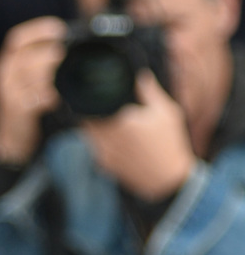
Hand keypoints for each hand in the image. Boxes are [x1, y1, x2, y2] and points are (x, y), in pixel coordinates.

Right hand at [0, 17, 67, 164]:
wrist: (10, 138)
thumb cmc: (25, 104)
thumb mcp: (27, 80)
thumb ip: (41, 63)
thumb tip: (69, 45)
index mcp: (7, 63)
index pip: (17, 39)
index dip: (38, 30)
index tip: (60, 29)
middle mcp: (4, 75)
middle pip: (25, 55)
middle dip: (47, 52)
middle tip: (64, 54)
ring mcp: (8, 93)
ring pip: (29, 75)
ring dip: (49, 73)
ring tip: (61, 76)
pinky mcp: (16, 109)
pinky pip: (34, 98)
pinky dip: (48, 96)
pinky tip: (55, 98)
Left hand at [84, 70, 198, 200]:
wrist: (167, 180)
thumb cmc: (169, 143)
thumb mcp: (165, 113)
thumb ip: (149, 92)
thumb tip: (139, 74)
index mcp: (120, 121)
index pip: (90, 104)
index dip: (88, 96)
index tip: (91, 89)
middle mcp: (105, 138)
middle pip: (84, 119)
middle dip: (89, 110)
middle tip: (97, 102)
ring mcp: (101, 152)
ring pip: (87, 133)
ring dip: (92, 126)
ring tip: (107, 119)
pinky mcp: (102, 164)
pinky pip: (93, 147)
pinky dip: (98, 140)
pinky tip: (114, 137)